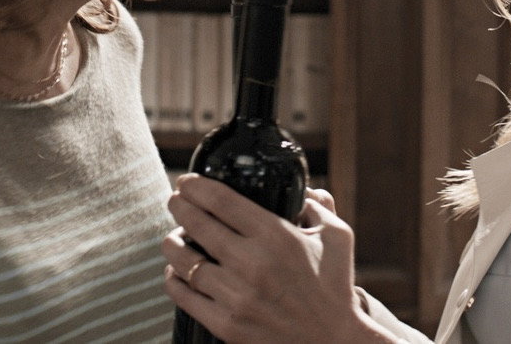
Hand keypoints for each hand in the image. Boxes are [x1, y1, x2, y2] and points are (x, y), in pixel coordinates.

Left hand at [162, 175, 394, 342]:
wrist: (334, 342)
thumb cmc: (336, 286)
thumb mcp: (337, 236)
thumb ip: (318, 205)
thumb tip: (301, 188)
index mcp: (275, 235)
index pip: (221, 200)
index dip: (196, 186)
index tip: (187, 182)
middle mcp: (251, 263)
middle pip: (196, 224)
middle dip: (179, 206)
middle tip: (175, 201)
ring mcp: (236, 296)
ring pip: (184, 261)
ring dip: (172, 243)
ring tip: (173, 237)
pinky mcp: (226, 325)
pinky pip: (185, 296)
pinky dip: (174, 280)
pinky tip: (176, 271)